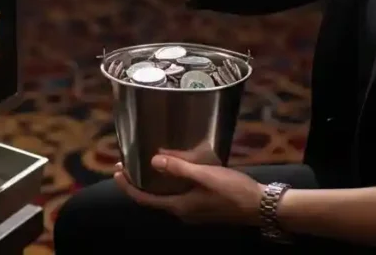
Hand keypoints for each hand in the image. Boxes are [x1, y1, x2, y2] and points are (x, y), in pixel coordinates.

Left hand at [113, 154, 263, 226]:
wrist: (259, 205)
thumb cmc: (232, 190)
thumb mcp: (205, 175)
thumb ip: (180, 168)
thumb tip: (153, 161)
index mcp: (180, 207)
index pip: (145, 199)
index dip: (128, 187)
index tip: (116, 172)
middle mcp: (183, 213)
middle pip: (153, 199)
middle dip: (138, 183)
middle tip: (127, 165)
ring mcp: (193, 212)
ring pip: (166, 198)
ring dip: (153, 184)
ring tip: (146, 166)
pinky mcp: (203, 207)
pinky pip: (178, 196)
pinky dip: (169, 185)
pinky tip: (174, 172)